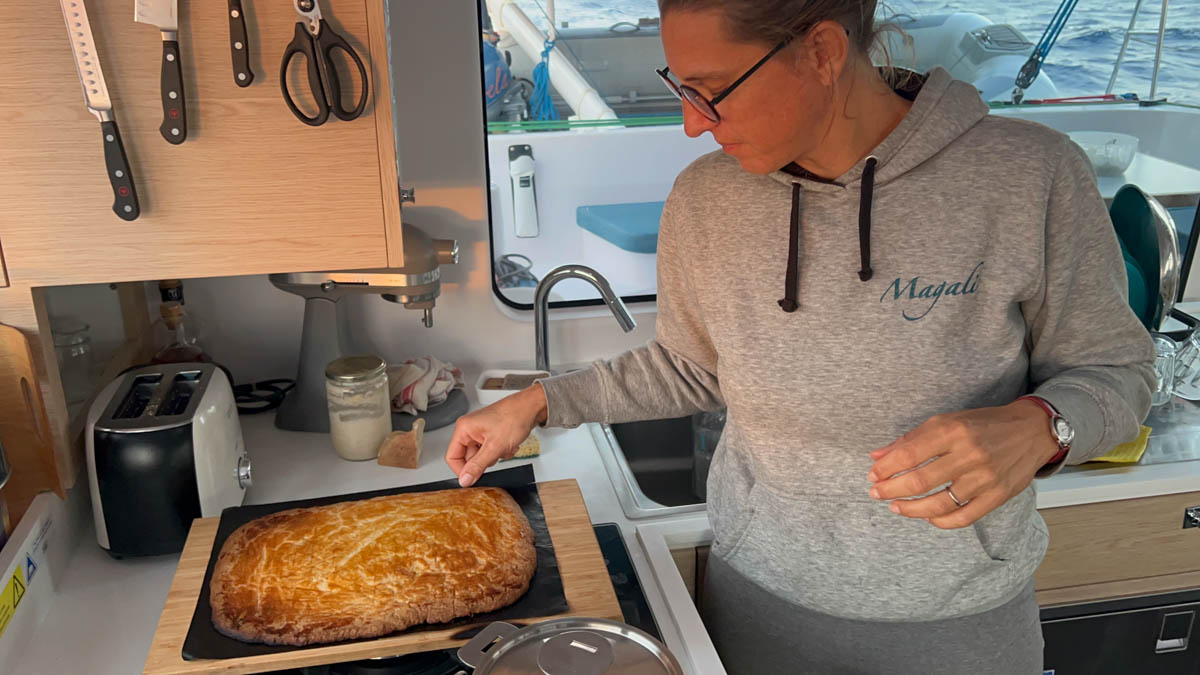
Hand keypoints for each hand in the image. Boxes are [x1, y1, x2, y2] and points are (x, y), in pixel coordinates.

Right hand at [446, 384, 547, 486]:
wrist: (531, 408)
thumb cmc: (514, 417)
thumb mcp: (494, 447)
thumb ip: (477, 465)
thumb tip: (464, 479)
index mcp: (464, 429)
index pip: (452, 457)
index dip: (462, 470)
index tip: (472, 478)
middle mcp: (470, 429)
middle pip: (469, 458)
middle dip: (485, 460)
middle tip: (496, 453)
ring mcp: (481, 432)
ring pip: (482, 456)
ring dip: (495, 456)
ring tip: (504, 446)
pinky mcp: (491, 435)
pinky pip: (492, 451)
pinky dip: (501, 451)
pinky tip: (509, 444)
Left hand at [866, 400, 1060, 528]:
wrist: (1032, 431)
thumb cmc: (984, 424)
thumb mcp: (947, 421)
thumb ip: (911, 439)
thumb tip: (877, 456)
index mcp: (953, 430)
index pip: (909, 454)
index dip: (886, 468)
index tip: (873, 474)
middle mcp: (969, 454)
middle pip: (920, 481)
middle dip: (891, 490)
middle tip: (877, 493)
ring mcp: (985, 478)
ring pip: (939, 503)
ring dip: (911, 509)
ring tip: (896, 507)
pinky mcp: (998, 496)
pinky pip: (963, 517)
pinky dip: (941, 520)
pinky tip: (927, 516)